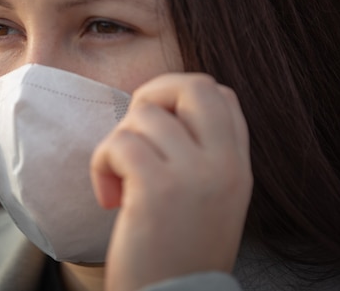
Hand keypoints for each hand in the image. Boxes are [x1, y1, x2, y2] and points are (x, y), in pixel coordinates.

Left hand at [91, 73, 251, 290]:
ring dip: (117, 142)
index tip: (157, 130)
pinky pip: (120, 143)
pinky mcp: (158, 189)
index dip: (180, 97)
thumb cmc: (179, 255)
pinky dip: (102, 163)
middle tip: (134, 133)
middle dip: (153, 94)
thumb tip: (156, 113)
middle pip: (192, 85)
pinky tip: (109, 198)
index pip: (221, 95)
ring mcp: (194, 175)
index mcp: (237, 166)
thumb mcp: (210, 201)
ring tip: (118, 180)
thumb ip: (198, 156)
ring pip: (145, 114)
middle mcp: (224, 164)